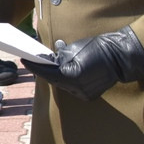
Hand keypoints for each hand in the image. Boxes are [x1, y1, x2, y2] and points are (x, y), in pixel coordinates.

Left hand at [23, 25, 143, 100]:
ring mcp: (84, 94)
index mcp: (72, 76)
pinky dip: (65, 81)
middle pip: (54, 80)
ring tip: (45, 66)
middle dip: (43, 71)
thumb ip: (58, 57)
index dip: (34, 67)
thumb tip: (49, 60)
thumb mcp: (72, 49)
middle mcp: (77, 88)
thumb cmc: (96, 48)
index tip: (24, 60)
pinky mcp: (89, 95)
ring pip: (62, 85)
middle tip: (33, 61)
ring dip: (54, 76)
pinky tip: (60, 73)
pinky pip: (72, 88)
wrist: (119, 56)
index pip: (47, 73)